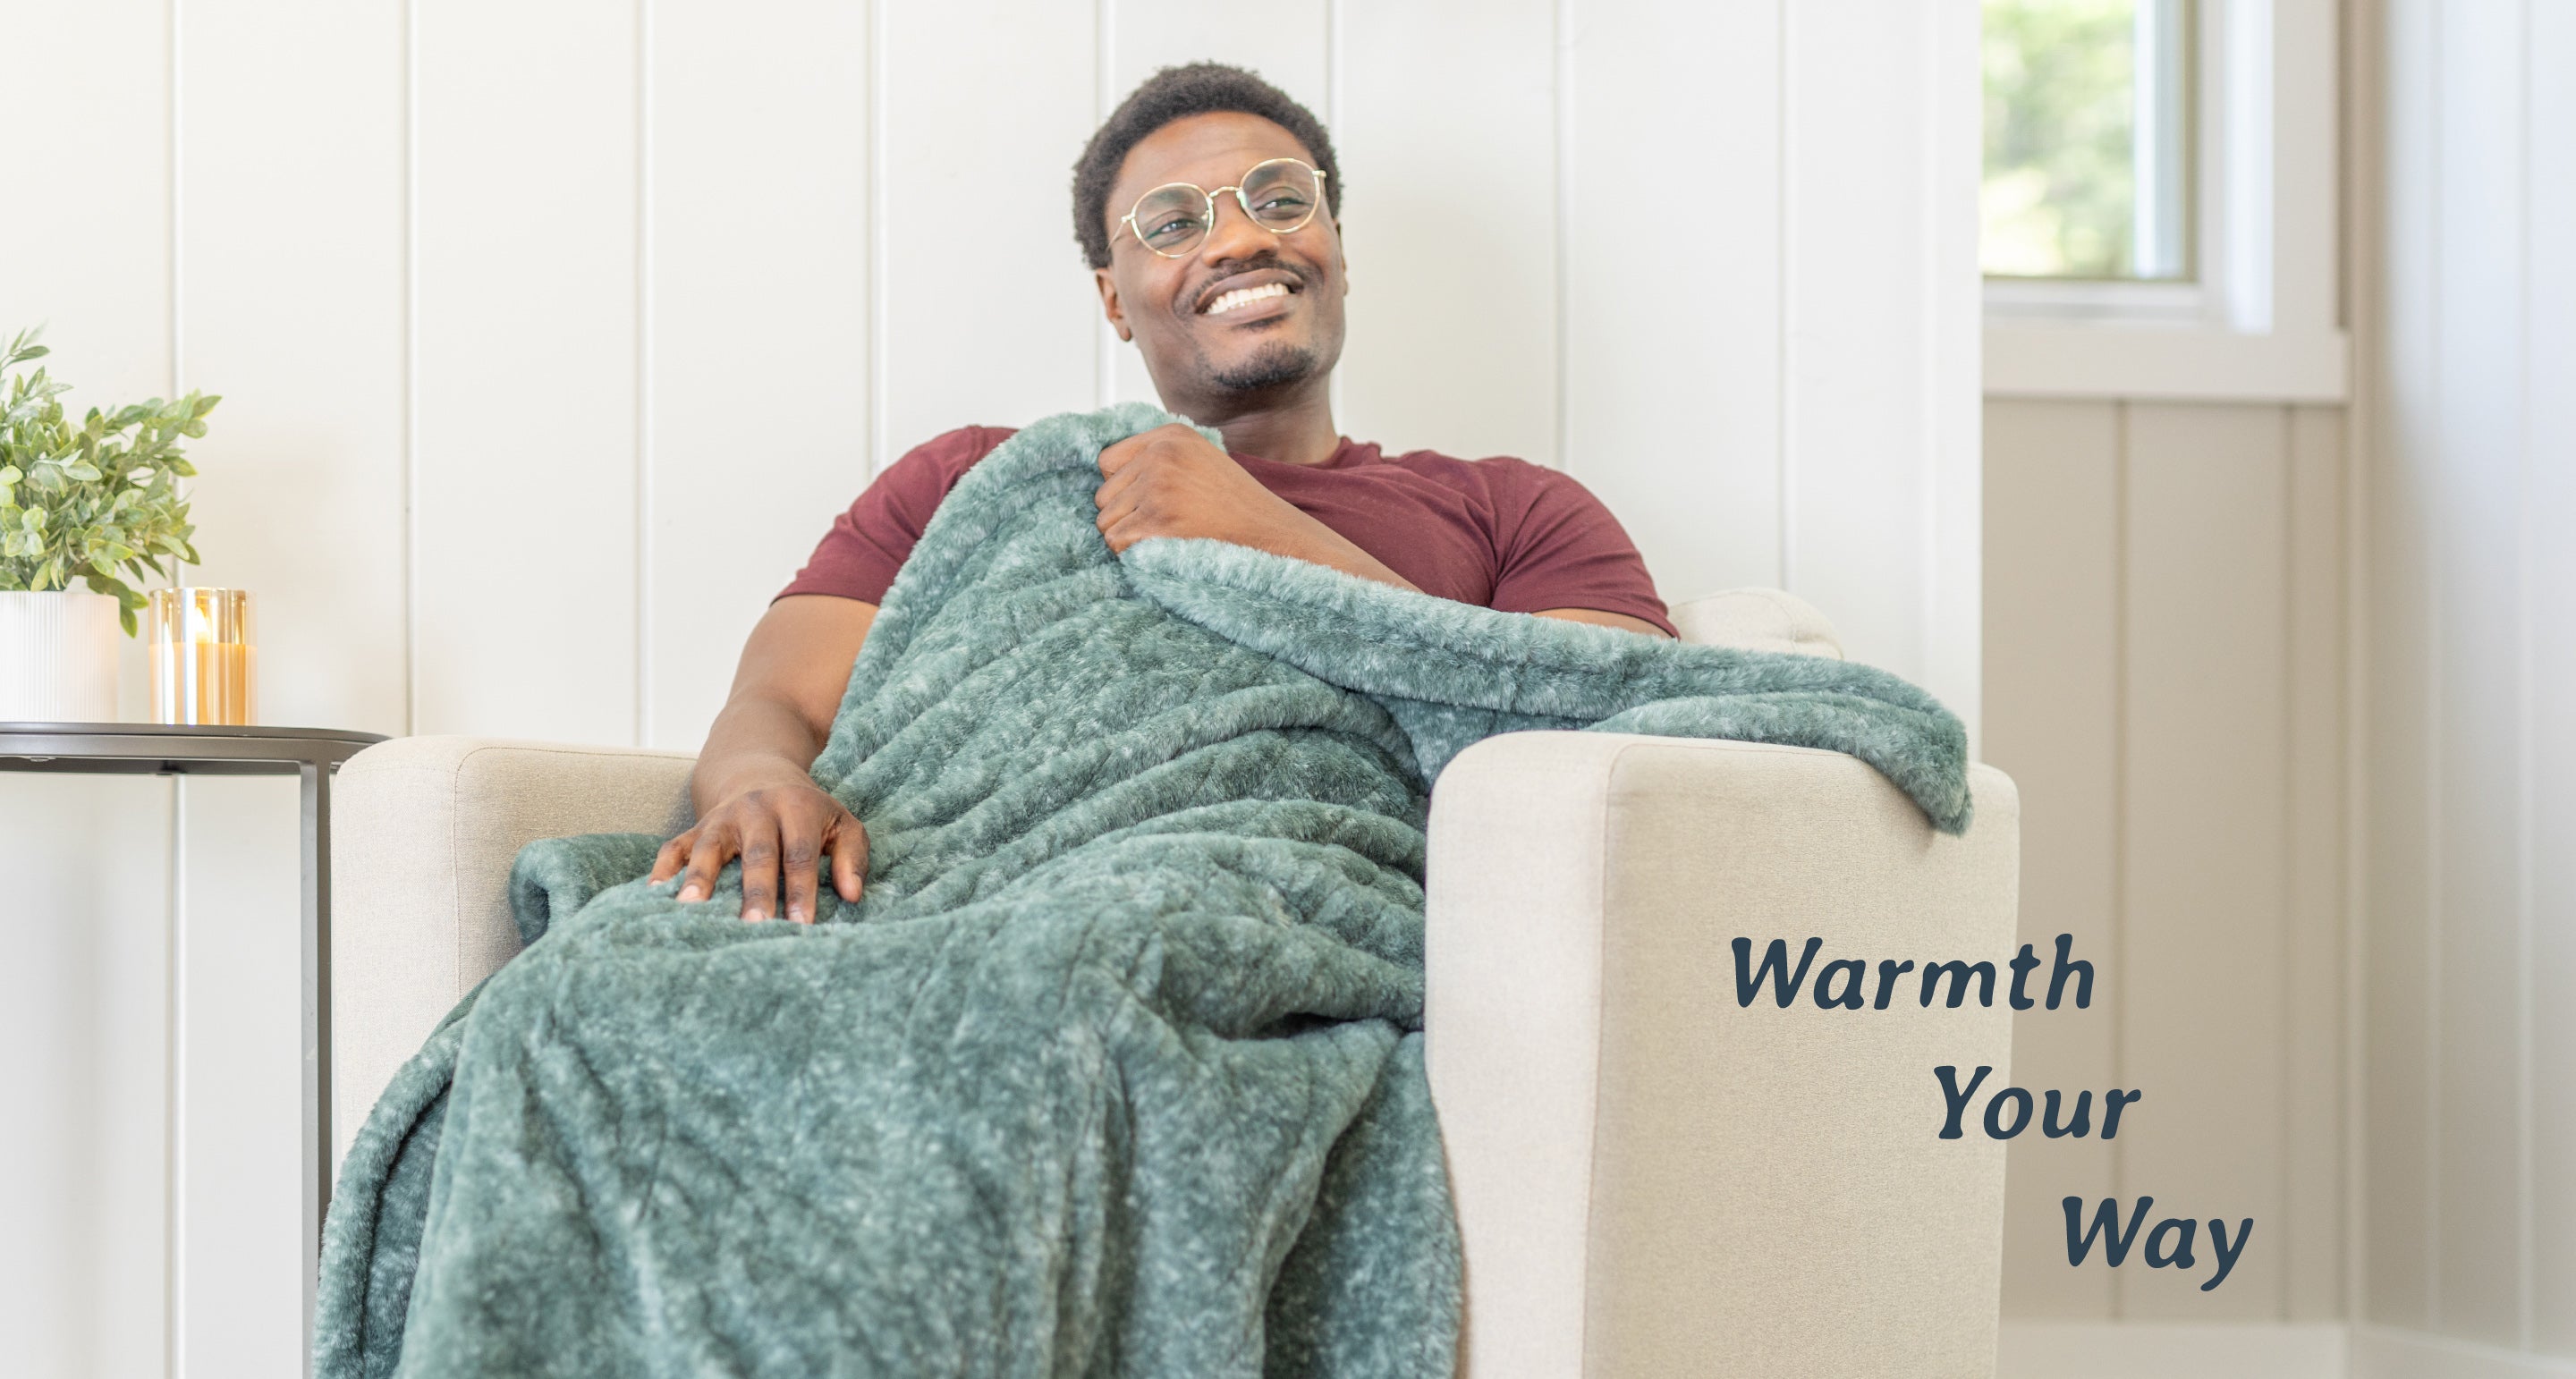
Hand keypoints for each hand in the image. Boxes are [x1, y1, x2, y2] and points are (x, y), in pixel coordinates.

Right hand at [647, 775, 866, 923]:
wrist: (760, 775)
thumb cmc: (809, 814)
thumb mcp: (842, 824)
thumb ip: (851, 857)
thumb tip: (853, 895)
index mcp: (796, 808)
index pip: (799, 854)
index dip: (801, 890)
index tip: (801, 925)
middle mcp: (756, 809)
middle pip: (757, 854)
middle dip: (756, 892)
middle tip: (754, 926)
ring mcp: (721, 818)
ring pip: (710, 848)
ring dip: (700, 877)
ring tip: (691, 908)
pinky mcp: (696, 827)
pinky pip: (674, 846)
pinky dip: (662, 868)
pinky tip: (655, 895)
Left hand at [1092, 423, 1321, 555]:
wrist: (1269, 533)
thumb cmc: (1234, 504)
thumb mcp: (1200, 459)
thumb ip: (1158, 456)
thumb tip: (1106, 473)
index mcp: (1170, 436)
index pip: (1107, 461)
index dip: (1121, 487)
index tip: (1148, 502)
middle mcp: (1160, 455)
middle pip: (1103, 495)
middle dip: (1125, 515)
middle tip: (1163, 525)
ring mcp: (1158, 487)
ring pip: (1106, 522)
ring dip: (1129, 537)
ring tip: (1165, 537)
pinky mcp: (1157, 520)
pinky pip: (1116, 542)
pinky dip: (1132, 554)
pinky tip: (1162, 549)